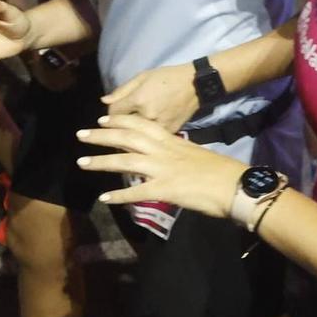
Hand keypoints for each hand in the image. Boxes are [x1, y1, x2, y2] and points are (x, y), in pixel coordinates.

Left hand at [75, 115, 244, 218]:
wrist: (235, 185)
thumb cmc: (220, 170)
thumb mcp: (194, 154)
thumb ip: (176, 153)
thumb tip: (164, 156)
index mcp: (172, 141)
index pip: (141, 125)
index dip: (120, 120)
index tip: (103, 118)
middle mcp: (164, 151)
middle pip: (128, 138)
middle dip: (102, 135)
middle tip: (81, 134)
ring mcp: (163, 169)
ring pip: (126, 162)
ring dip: (102, 162)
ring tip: (82, 163)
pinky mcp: (165, 189)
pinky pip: (137, 192)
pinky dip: (119, 195)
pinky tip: (104, 198)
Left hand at [101, 63, 202, 133]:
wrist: (195, 84)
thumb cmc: (167, 77)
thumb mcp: (143, 77)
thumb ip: (122, 90)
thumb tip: (104, 101)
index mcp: (139, 99)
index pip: (114, 113)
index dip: (108, 116)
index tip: (107, 118)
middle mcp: (147, 115)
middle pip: (123, 128)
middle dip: (116, 130)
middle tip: (113, 131)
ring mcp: (159, 126)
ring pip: (136, 138)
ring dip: (130, 138)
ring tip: (126, 138)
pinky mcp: (169, 133)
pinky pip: (151, 140)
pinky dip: (146, 140)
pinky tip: (143, 140)